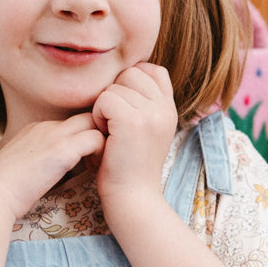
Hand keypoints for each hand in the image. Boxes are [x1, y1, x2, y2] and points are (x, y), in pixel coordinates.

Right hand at [0, 113, 105, 222]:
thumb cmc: (6, 189)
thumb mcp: (24, 167)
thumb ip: (42, 162)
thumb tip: (55, 172)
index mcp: (36, 129)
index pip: (70, 122)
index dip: (82, 137)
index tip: (85, 159)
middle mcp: (46, 126)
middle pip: (84, 116)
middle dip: (97, 133)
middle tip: (97, 158)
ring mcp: (54, 135)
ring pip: (93, 123)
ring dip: (101, 143)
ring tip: (96, 166)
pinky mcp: (62, 149)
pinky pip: (96, 139)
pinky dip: (101, 153)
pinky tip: (94, 171)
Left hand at [93, 62, 178, 215]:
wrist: (132, 197)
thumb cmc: (129, 166)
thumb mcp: (145, 129)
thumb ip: (143, 103)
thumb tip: (124, 75)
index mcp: (169, 108)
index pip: (151, 69)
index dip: (131, 82)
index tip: (124, 110)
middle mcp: (165, 108)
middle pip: (130, 73)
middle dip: (115, 94)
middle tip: (115, 124)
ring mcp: (152, 113)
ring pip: (114, 87)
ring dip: (104, 109)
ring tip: (111, 134)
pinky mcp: (133, 121)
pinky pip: (104, 99)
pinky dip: (98, 117)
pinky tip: (105, 137)